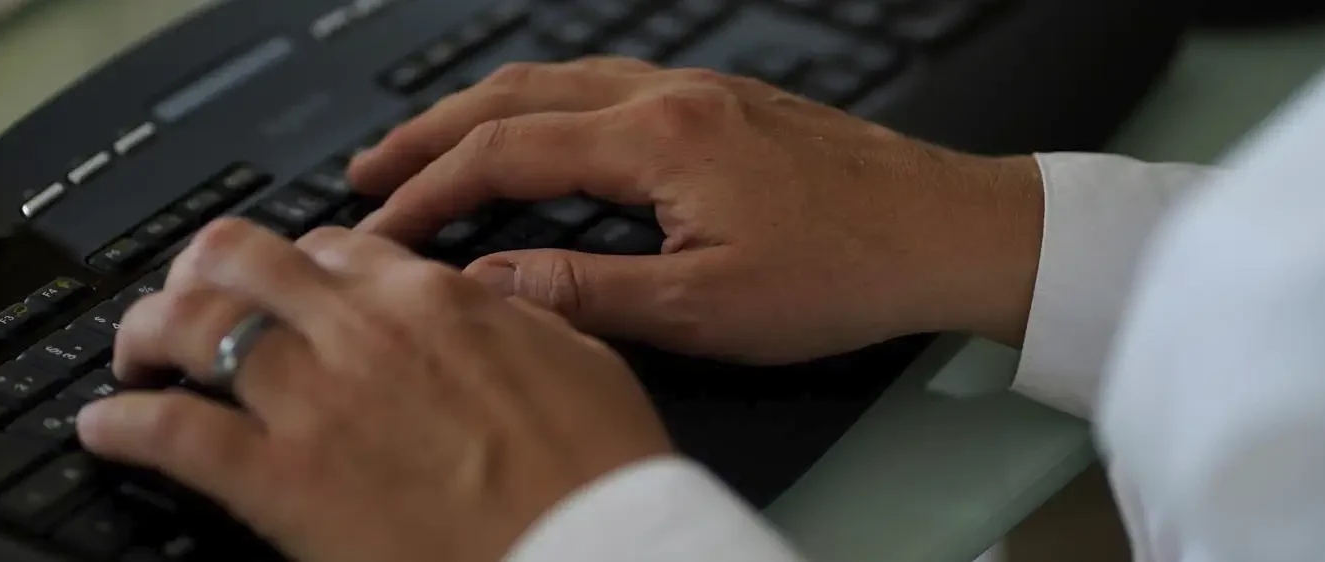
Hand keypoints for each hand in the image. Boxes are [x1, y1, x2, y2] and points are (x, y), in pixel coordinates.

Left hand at [77, 219, 673, 561]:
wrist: (597, 552)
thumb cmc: (600, 475)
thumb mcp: (580, 359)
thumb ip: (514, 317)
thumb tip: (486, 298)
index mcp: (436, 299)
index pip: (336, 244)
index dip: (296, 261)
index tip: (285, 284)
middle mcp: (363, 331)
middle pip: (242, 260)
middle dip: (201, 272)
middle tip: (187, 301)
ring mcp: (315, 401)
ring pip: (191, 326)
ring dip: (148, 333)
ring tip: (135, 357)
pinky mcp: (280, 480)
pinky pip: (172, 432)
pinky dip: (125, 425)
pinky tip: (106, 429)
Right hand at [350, 57, 1044, 363]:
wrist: (953, 231)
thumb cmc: (849, 271)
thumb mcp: (707, 309)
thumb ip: (588, 294)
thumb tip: (490, 285)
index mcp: (659, 139)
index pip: (505, 154)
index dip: (429, 193)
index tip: (378, 227)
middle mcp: (672, 95)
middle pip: (518, 95)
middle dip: (432, 134)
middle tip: (371, 171)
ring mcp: (701, 90)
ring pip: (561, 80)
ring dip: (486, 113)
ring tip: (434, 149)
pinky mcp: (727, 102)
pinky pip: (607, 84)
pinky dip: (547, 108)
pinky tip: (544, 134)